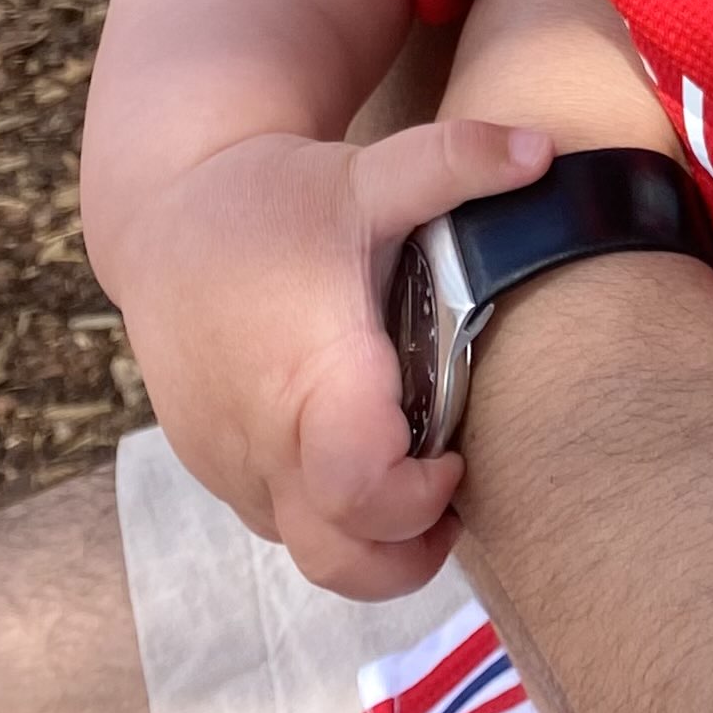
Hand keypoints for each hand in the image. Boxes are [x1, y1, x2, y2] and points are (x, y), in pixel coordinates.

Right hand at [112, 116, 549, 598]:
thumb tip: (546, 149)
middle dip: (408, 556)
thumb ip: (457, 161)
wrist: (166, 217)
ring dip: (369, 535)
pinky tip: (362, 450)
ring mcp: (232, 466)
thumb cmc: (273, 199)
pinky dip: (327, 511)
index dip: (421, 498)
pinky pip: (280, 521)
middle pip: (339, 563)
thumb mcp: (367, 171)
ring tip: (415, 469)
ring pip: (308, 552)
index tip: (456, 456)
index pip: (360, 492)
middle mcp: (263, 442)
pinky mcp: (217, 471)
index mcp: (306, 378)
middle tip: (451, 494)